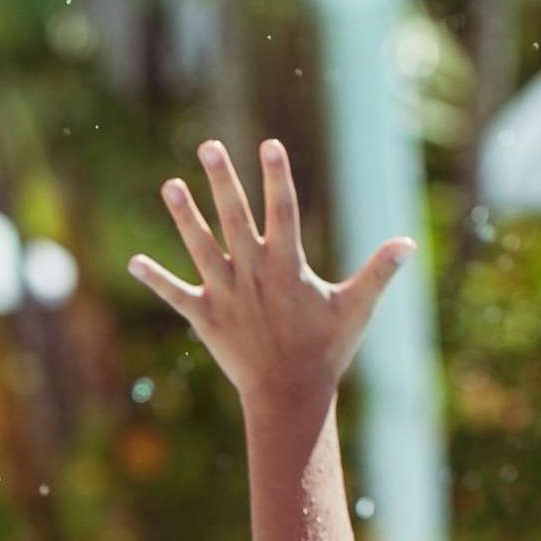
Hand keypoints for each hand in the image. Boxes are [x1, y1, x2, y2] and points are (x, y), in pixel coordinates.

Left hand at [129, 140, 412, 416]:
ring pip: (201, 247)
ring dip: (184, 216)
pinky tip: (132, 263)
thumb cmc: (326, 351)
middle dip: (221, 180)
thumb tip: (409, 244)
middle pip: (234, 217)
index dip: (277, 176)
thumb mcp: (355, 309)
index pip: (282, 209)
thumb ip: (378, 272)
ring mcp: (226, 294)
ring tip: (169, 186)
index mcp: (287, 265)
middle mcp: (252, 273)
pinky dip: (156, 280)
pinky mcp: (206, 317)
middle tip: (207, 146)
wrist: (290, 396)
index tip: (270, 144)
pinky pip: (177, 295)